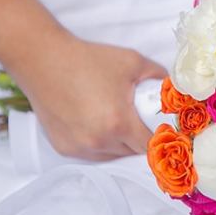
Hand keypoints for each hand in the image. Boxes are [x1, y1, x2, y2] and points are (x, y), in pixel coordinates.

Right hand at [13, 34, 167, 160]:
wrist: (43, 60)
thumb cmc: (87, 59)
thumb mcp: (132, 61)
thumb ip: (158, 75)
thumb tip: (172, 86)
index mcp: (119, 123)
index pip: (150, 146)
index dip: (160, 139)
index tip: (162, 130)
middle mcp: (99, 141)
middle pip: (132, 152)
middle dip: (139, 138)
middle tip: (139, 119)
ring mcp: (79, 147)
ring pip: (112, 155)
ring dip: (119, 143)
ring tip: (116, 119)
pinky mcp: (64, 148)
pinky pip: (92, 153)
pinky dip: (98, 144)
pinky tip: (96, 124)